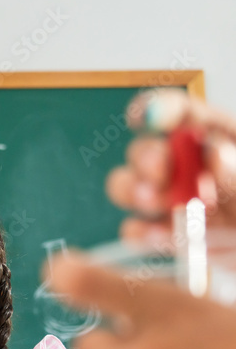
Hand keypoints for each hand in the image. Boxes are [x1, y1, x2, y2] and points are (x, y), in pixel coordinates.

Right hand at [106, 89, 235, 240]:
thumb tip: (213, 153)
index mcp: (219, 139)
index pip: (181, 113)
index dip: (159, 110)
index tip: (150, 120)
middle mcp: (189, 167)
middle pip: (146, 149)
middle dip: (146, 160)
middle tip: (159, 175)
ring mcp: (174, 202)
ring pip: (129, 186)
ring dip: (136, 194)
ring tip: (161, 206)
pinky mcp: (166, 235)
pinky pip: (135, 230)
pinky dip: (142, 235)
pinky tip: (164, 238)